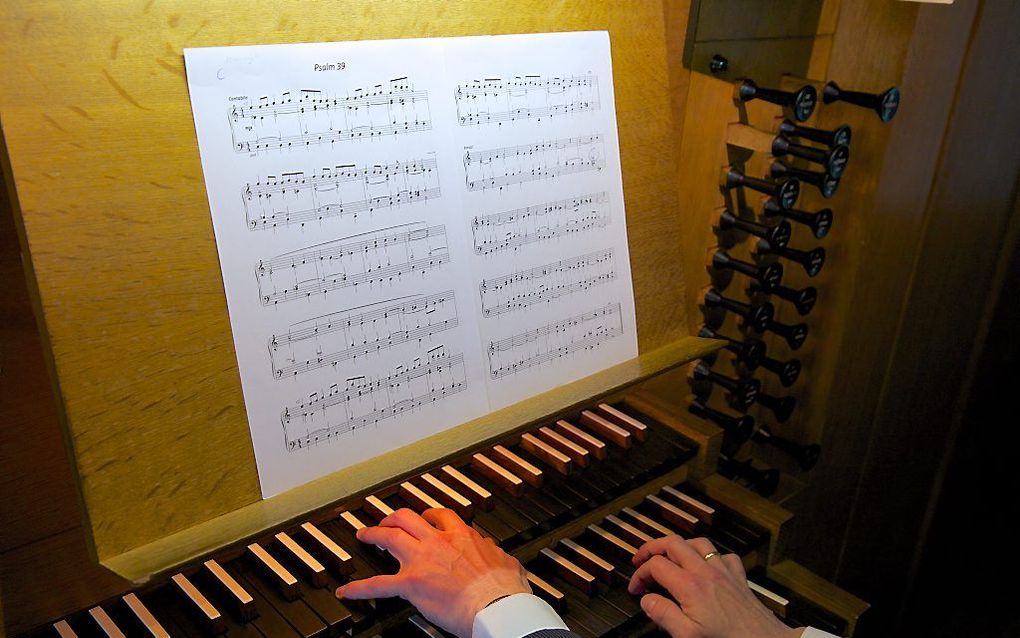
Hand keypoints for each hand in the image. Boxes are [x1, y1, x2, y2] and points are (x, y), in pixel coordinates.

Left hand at [335, 508, 530, 637]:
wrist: (497, 604)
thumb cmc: (504, 588)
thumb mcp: (505, 560)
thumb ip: (493, 552)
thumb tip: (492, 550)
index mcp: (462, 536)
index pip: (441, 516)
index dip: (429, 515)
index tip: (425, 517)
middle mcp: (438, 542)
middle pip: (408, 517)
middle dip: (394, 517)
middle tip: (387, 521)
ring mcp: (421, 560)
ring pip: (390, 537)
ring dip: (373, 534)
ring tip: (363, 536)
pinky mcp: (411, 583)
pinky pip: (378, 584)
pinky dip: (359, 588)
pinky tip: (346, 591)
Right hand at [628, 535, 801, 637]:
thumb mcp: (687, 636)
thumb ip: (663, 615)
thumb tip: (647, 600)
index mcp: (690, 586)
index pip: (655, 566)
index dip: (639, 574)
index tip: (636, 588)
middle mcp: (706, 572)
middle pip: (673, 543)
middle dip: (652, 548)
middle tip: (641, 559)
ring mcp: (723, 571)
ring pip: (697, 542)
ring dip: (679, 546)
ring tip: (669, 556)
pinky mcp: (738, 577)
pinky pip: (723, 555)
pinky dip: (710, 556)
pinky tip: (706, 565)